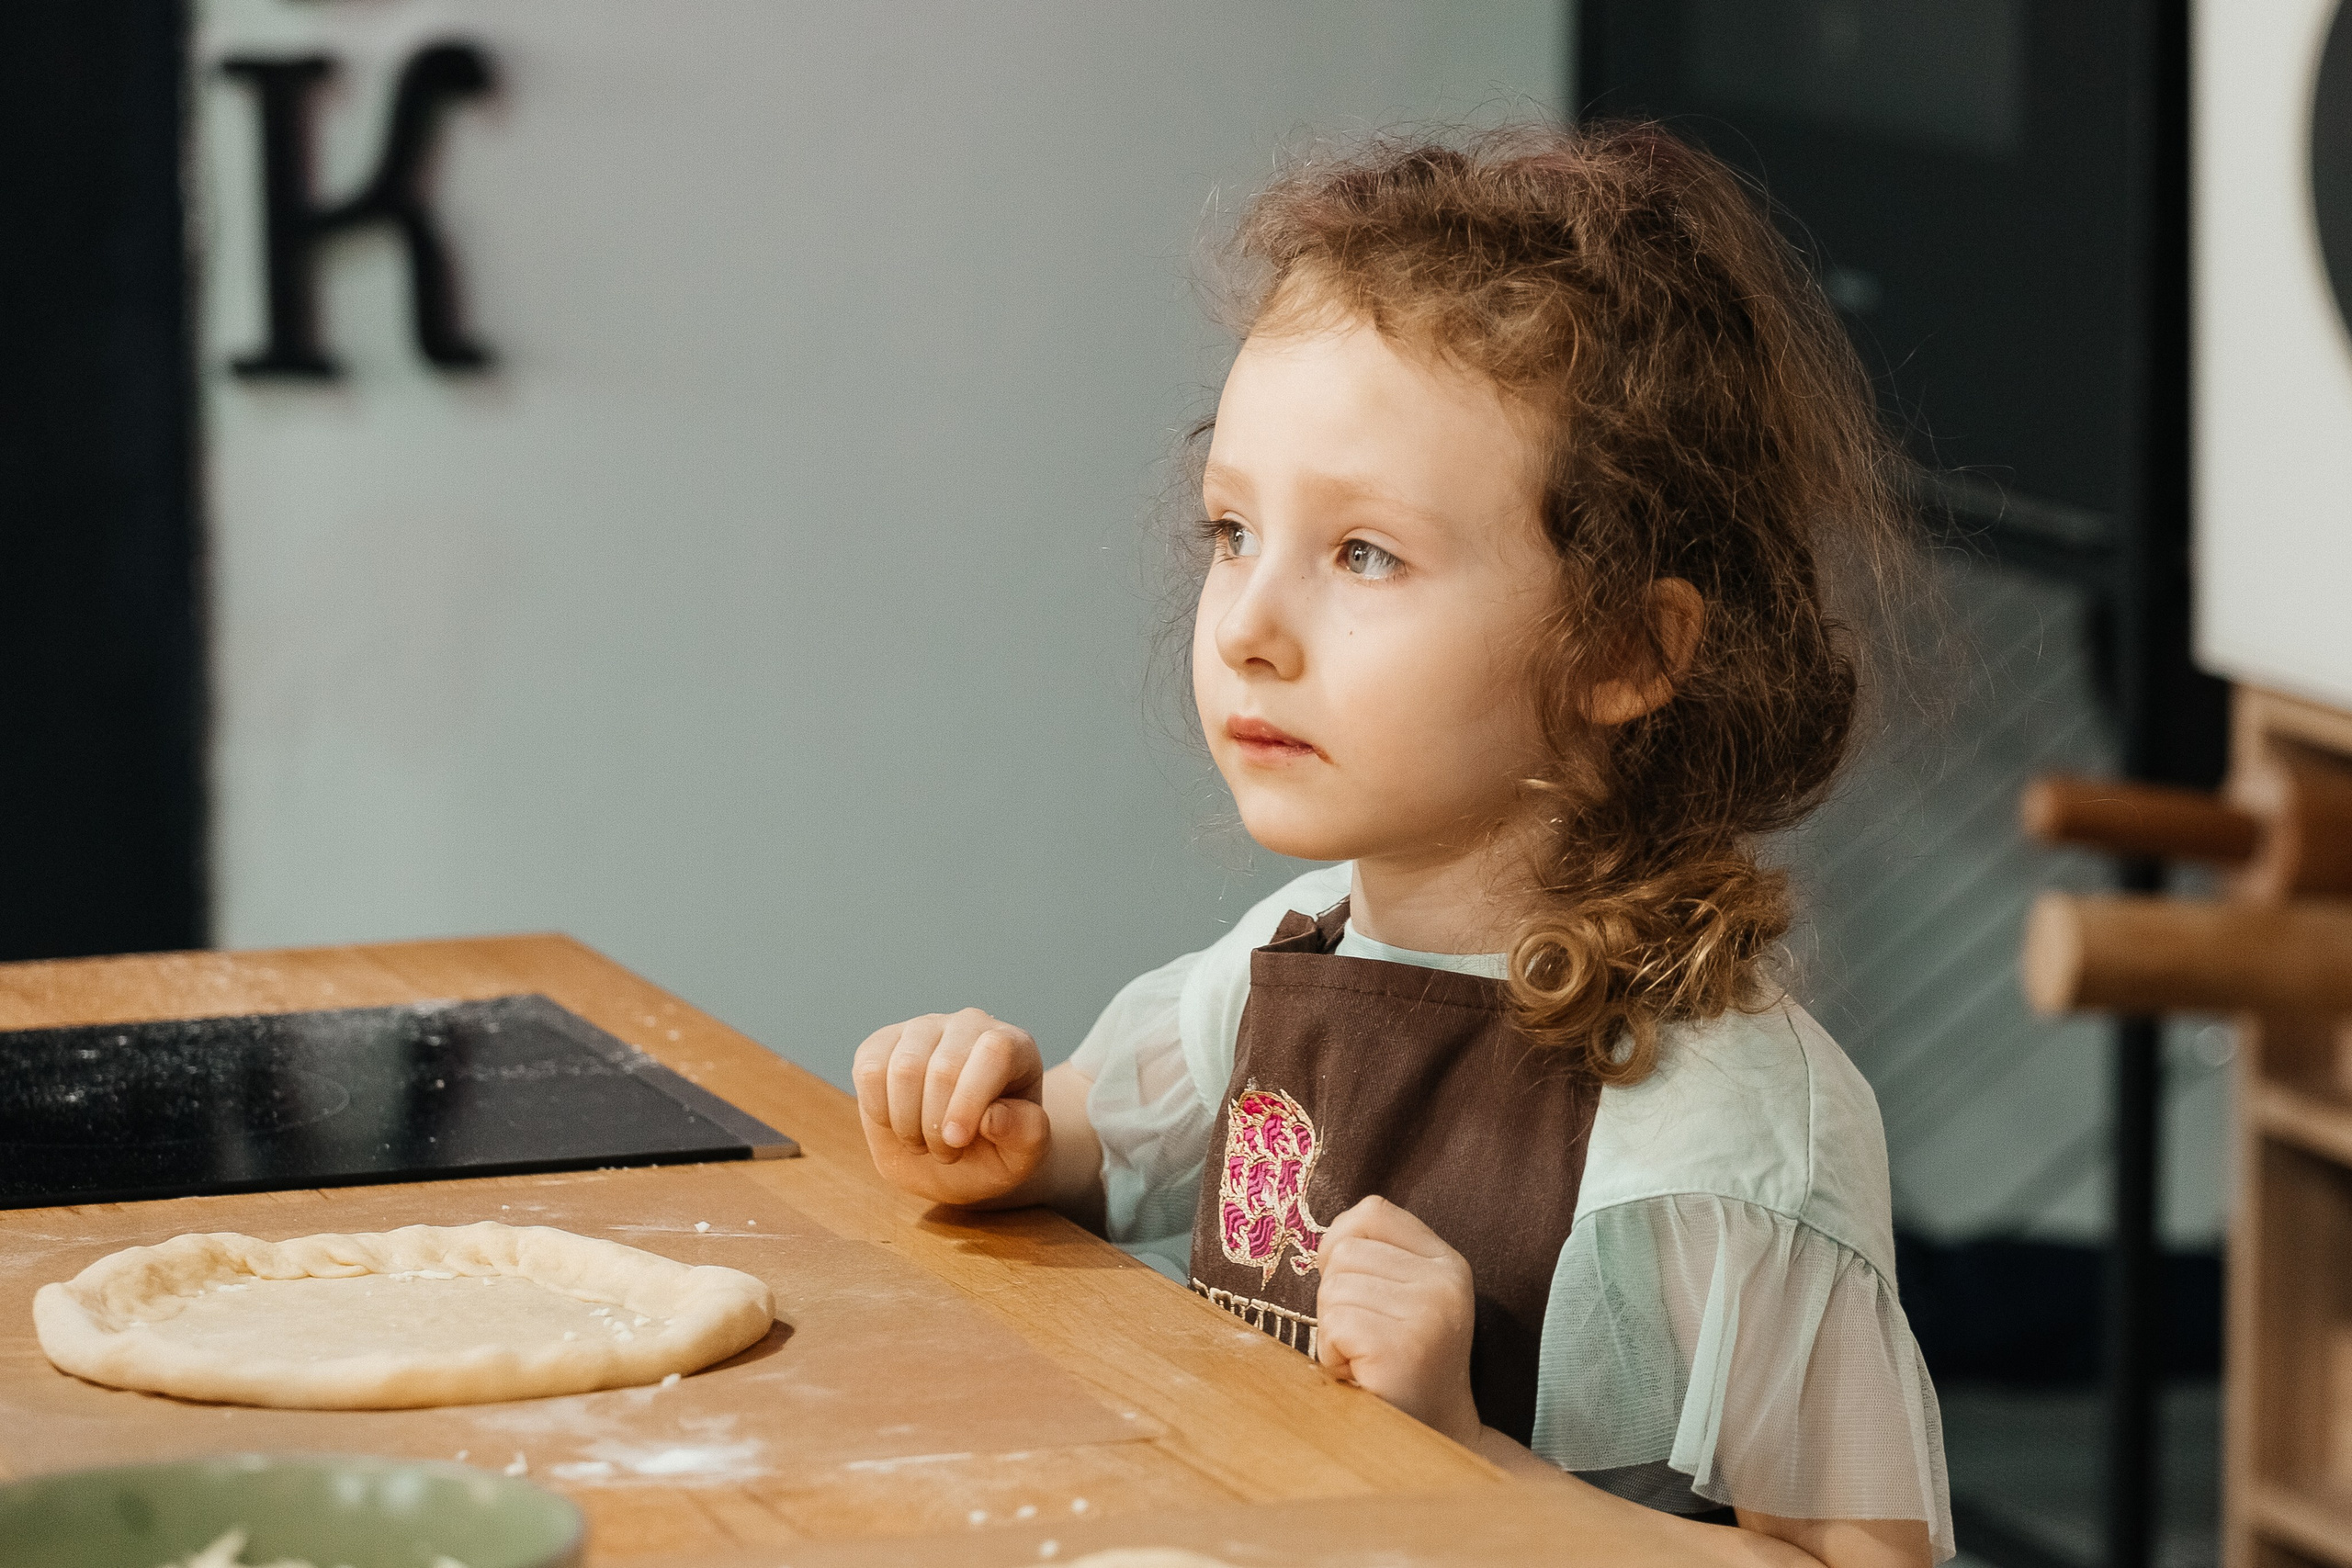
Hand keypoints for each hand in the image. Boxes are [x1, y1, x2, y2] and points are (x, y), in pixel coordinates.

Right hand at [852, 1009, 1049, 1205]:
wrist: (955, 1153)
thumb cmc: (995, 1150)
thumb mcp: (1023, 1156)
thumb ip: (1025, 1136)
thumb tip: (992, 1116)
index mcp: (1015, 1046)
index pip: (995, 1052)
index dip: (972, 1100)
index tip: (957, 1142)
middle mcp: (970, 1025)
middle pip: (945, 1066)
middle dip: (938, 1125)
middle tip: (946, 1153)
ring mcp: (924, 1029)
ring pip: (904, 1068)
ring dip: (907, 1122)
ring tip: (923, 1142)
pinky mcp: (883, 1043)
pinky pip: (869, 1069)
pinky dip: (878, 1110)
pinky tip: (896, 1124)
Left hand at [1313, 1195, 1479, 1443]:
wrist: (1433, 1443)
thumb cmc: (1400, 1367)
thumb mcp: (1403, 1300)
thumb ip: (1377, 1258)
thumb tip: (1324, 1238)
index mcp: (1447, 1262)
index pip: (1372, 1211)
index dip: (1340, 1242)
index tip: (1346, 1282)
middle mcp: (1445, 1283)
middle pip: (1345, 1252)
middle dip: (1335, 1298)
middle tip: (1364, 1340)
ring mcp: (1429, 1314)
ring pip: (1333, 1289)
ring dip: (1333, 1330)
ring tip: (1366, 1359)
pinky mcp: (1403, 1347)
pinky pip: (1333, 1325)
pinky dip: (1332, 1354)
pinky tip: (1362, 1375)